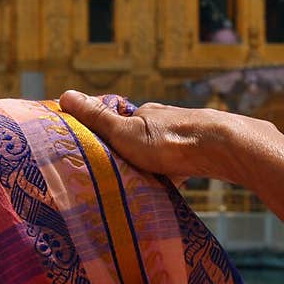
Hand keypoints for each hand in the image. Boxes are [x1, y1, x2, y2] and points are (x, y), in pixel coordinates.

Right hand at [58, 90, 255, 185]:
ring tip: (143, 187)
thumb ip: (97, 118)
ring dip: (154, 167)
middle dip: (133, 156)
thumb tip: (64, 94)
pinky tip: (171, 189)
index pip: (120, 123)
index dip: (109, 138)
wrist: (219, 147)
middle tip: (120, 177)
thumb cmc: (168, 141)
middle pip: (144, 139)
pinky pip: (182, 165)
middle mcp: (166, 120)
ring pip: (164, 152)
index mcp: (146, 113)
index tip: (98, 156)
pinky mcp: (203, 152)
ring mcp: (186, 135)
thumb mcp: (124, 132)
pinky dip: (175, 175)